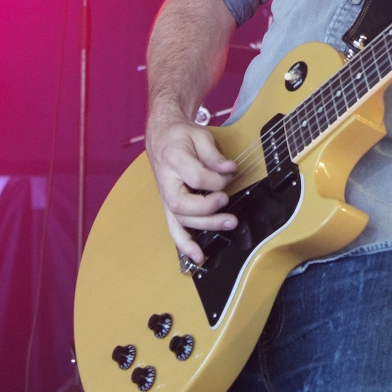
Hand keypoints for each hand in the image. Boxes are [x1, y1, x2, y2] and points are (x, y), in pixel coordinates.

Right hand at [143, 111, 238, 265]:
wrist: (162, 136)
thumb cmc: (181, 135)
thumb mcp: (199, 134)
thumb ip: (214, 154)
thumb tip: (230, 170)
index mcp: (173, 159)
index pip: (196, 177)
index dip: (216, 180)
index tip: (229, 173)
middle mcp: (166, 181)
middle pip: (183, 204)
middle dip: (208, 208)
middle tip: (226, 200)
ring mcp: (166, 196)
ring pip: (180, 219)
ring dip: (205, 226)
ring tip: (229, 223)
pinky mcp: (169, 206)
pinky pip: (174, 228)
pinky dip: (185, 244)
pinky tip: (197, 256)